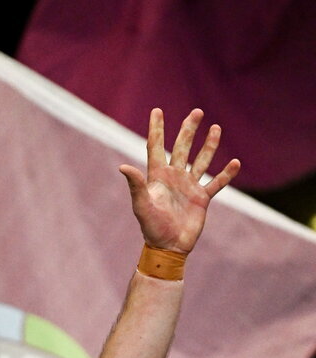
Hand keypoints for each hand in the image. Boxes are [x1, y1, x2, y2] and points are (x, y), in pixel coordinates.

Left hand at [119, 108, 239, 253]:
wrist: (168, 246)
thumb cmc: (151, 227)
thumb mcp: (142, 205)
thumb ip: (136, 185)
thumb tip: (123, 167)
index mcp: (158, 176)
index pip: (156, 147)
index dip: (156, 129)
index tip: (157, 111)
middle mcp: (174, 178)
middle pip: (182, 148)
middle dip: (189, 130)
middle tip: (196, 112)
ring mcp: (189, 187)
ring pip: (201, 161)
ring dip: (209, 145)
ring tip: (216, 127)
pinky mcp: (201, 199)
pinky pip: (217, 183)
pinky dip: (226, 174)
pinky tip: (235, 162)